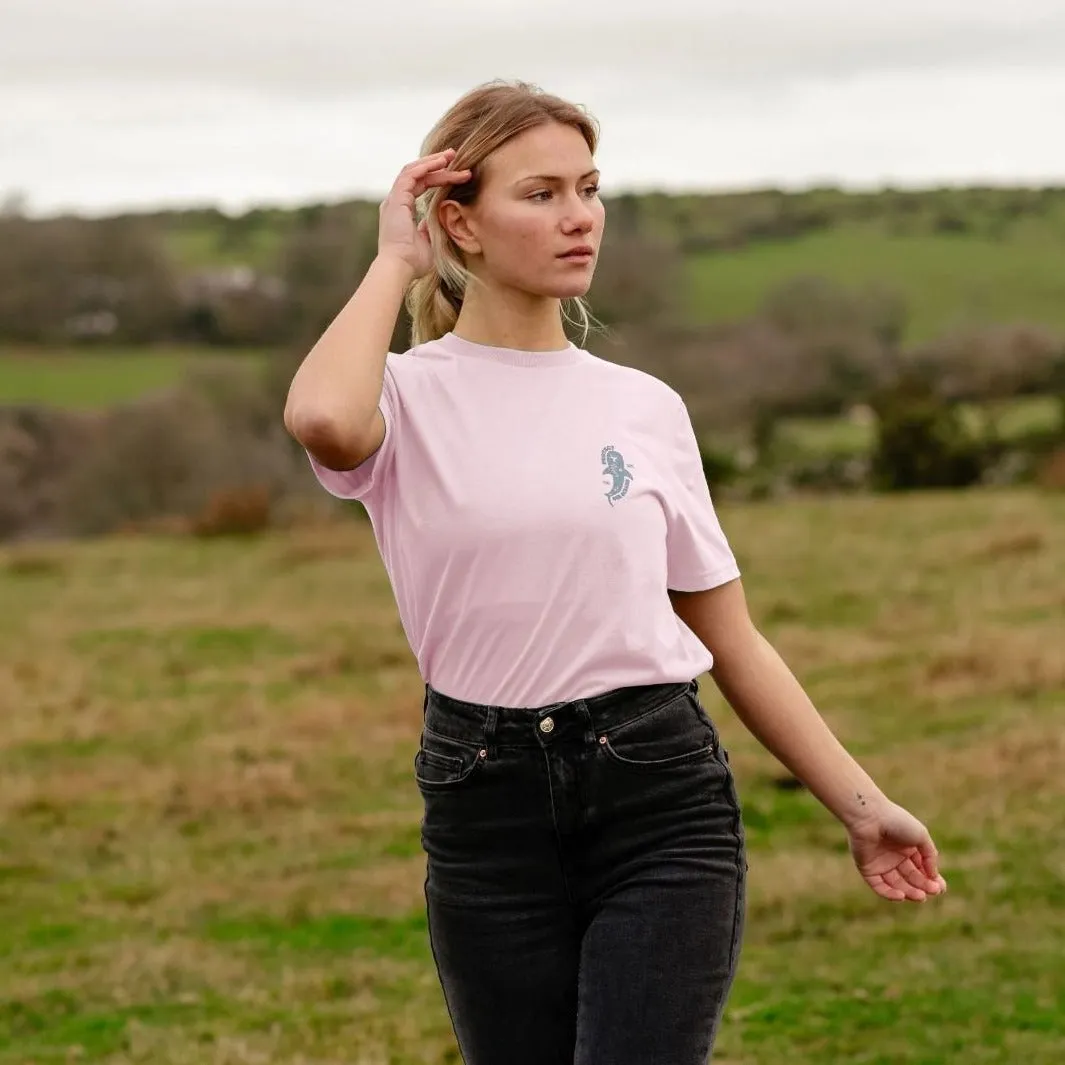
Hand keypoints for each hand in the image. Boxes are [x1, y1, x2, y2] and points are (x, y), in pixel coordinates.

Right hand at [378, 149, 471, 277]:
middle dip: (436, 164)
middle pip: (418, 175)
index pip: (420, 186)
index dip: (437, 178)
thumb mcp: (428, 242)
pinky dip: (426, 166)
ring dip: (433, 162)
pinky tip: (442, 163)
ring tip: (451, 156)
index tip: (456, 173)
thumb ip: (431, 229)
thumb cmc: (413, 262)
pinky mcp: (396, 199)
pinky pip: (411, 175)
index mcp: (401, 210)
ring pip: (414, 171)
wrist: (399, 268)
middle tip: (455, 156)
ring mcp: (394, 200)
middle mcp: (395, 202)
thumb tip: (437, 220)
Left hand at [847, 800, 947, 901]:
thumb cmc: (896, 822)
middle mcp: (894, 857)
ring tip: (921, 896)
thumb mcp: (921, 836)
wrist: (869, 816)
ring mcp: (880, 864)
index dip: (932, 880)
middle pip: (911, 878)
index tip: (940, 888)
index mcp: (908, 848)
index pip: (922, 869)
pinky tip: (902, 896)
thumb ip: (930, 855)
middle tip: (933, 892)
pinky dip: (890, 893)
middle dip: (923, 886)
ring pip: (897, 884)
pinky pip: (879, 886)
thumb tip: (934, 876)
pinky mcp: (867, 869)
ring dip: (910, 893)